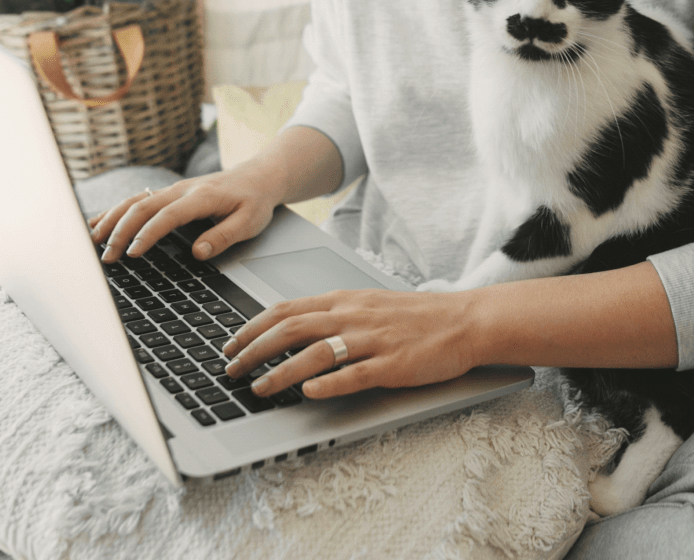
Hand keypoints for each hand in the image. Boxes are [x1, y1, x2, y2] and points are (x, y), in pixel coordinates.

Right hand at [88, 167, 277, 263]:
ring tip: (93, 241)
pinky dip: (116, 210)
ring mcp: (173, 189)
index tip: (132, 254)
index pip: (168, 215)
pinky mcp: (169, 193)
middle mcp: (182, 190)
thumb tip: (198, 253)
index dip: (148, 234)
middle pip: (143, 207)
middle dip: (121, 231)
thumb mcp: (250, 222)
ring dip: (112, 219)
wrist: (259, 176)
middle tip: (107, 257)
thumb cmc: (255, 200)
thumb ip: (224, 236)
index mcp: (201, 197)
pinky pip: (138, 199)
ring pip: (135, 200)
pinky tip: (98, 222)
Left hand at [220, 287, 478, 399]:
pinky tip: (308, 393)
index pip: (287, 309)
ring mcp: (372, 340)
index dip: (253, 327)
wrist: (463, 320)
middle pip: (292, 329)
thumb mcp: (369, 305)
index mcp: (345, 301)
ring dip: (281, 372)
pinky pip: (354, 373)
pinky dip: (328, 383)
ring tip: (258, 389)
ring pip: (316, 352)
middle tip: (230, 371)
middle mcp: (353, 316)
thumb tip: (294, 328)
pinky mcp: (392, 364)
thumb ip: (334, 314)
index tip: (230, 344)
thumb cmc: (416, 316)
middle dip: (254, 351)